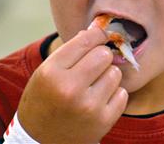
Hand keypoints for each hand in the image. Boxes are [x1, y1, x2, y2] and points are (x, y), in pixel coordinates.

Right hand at [17, 26, 127, 143]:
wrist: (41, 141)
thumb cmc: (44, 100)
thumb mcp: (46, 72)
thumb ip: (70, 51)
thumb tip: (98, 29)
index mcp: (52, 73)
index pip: (85, 41)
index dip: (97, 34)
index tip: (101, 34)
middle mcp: (70, 89)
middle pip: (104, 54)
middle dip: (101, 57)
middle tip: (92, 66)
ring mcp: (88, 106)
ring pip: (115, 73)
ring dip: (107, 76)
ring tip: (93, 87)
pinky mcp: (103, 121)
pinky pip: (122, 93)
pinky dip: (114, 95)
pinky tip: (99, 100)